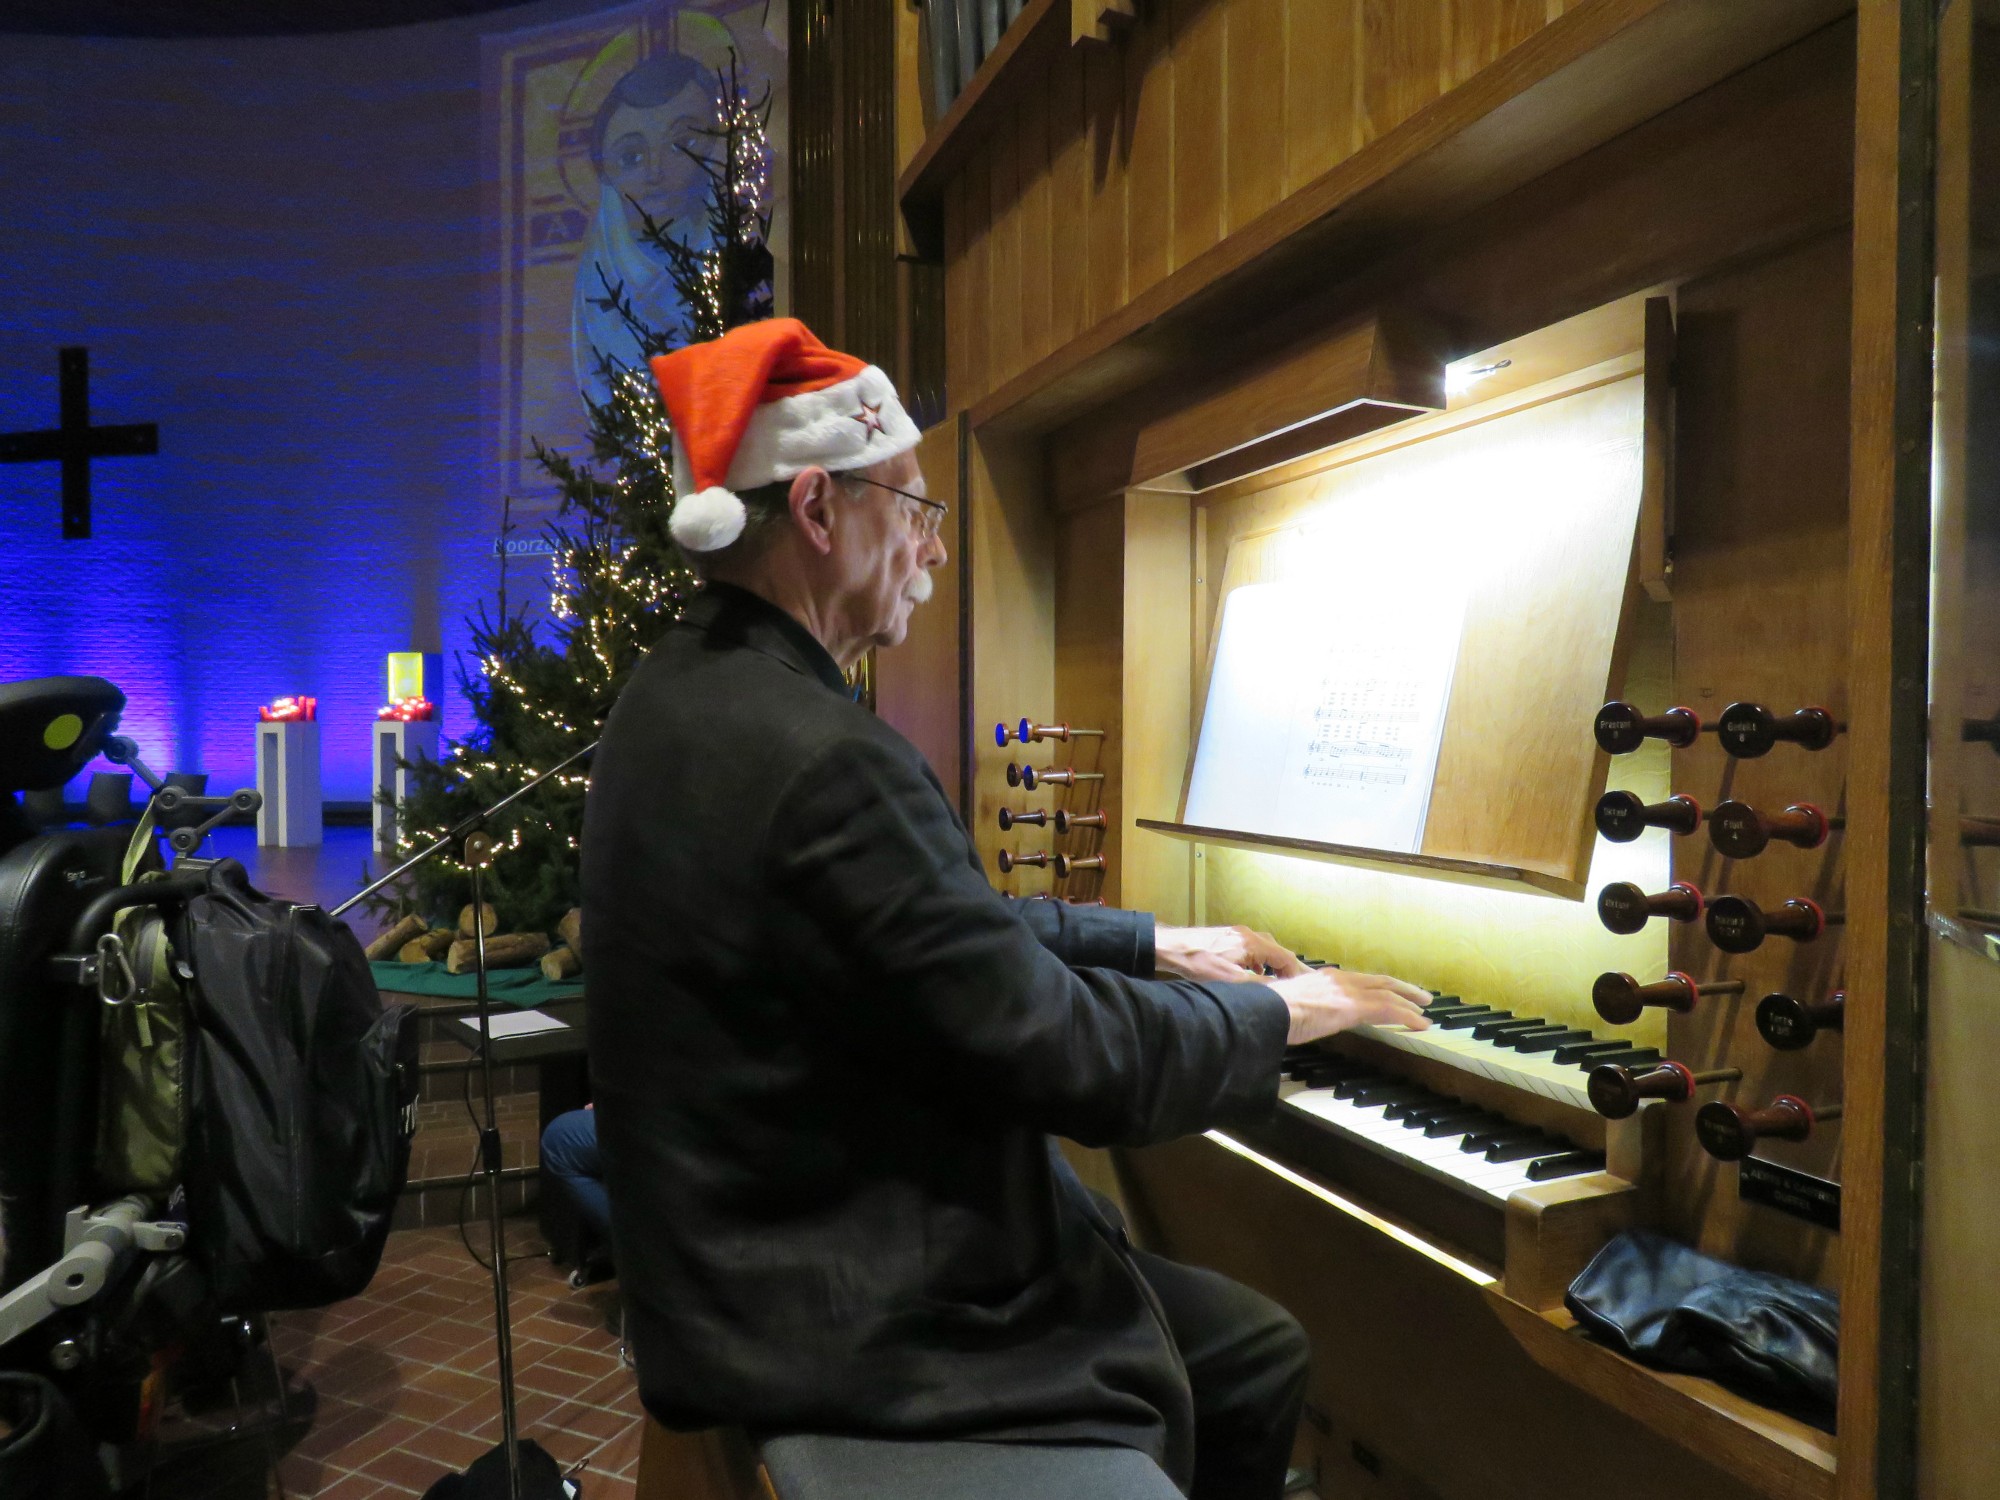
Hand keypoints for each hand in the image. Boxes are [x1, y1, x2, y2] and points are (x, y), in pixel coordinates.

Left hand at [1155, 925, 1309, 983]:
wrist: (1172, 948)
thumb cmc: (1198, 962)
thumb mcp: (1232, 980)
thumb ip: (1259, 985)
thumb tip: (1281, 992)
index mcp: (1252, 942)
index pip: (1285, 956)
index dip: (1296, 973)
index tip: (1302, 986)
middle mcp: (1247, 934)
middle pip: (1276, 951)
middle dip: (1285, 969)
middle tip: (1290, 986)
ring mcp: (1237, 934)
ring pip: (1263, 950)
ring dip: (1271, 965)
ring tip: (1274, 982)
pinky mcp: (1227, 938)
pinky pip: (1251, 949)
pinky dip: (1258, 961)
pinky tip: (1253, 973)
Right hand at [1267, 968, 1432, 1045]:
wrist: (1264, 1011)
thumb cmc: (1269, 1012)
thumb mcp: (1290, 1006)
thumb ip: (1305, 1009)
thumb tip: (1304, 1019)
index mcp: (1325, 979)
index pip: (1361, 980)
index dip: (1380, 987)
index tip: (1392, 992)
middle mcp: (1339, 980)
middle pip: (1380, 981)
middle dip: (1403, 989)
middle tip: (1421, 998)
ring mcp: (1346, 991)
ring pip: (1388, 993)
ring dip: (1410, 1002)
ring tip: (1424, 1013)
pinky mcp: (1351, 1007)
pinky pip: (1388, 1009)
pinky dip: (1407, 1015)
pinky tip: (1419, 1024)